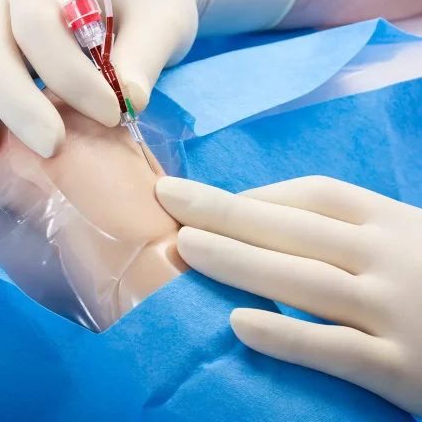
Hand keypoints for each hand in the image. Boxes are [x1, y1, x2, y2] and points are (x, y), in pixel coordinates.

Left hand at [156, 175, 421, 415]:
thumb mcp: (409, 240)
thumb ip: (355, 232)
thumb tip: (270, 221)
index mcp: (393, 219)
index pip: (313, 194)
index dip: (257, 194)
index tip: (213, 201)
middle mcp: (392, 255)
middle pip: (292, 228)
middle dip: (223, 210)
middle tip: (168, 197)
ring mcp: (398, 311)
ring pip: (301, 280)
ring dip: (237, 262)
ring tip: (183, 248)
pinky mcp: (405, 371)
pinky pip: (335, 350)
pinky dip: (286, 337)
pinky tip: (237, 326)